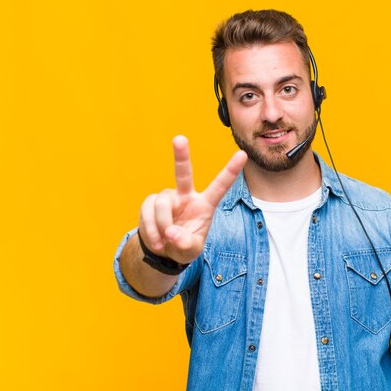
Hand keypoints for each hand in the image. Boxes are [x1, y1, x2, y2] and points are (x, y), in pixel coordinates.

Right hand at [139, 135, 246, 263]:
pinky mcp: (150, 202)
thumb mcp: (191, 250)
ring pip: (162, 205)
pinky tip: (157, 240)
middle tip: (179, 139)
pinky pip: (148, 212)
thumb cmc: (184, 246)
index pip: (220, 186)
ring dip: (162, 226)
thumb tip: (171, 233)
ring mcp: (167, 197)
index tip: (242, 155)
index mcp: (204, 205)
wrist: (164, 251)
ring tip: (165, 240)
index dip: (230, 171)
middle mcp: (186, 195)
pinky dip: (151, 230)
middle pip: (183, 173)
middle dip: (180, 156)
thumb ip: (186, 244)